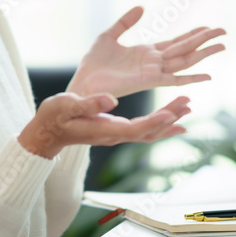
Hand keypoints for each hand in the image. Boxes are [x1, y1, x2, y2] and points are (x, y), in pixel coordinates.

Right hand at [18, 92, 190, 158]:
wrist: (47, 132)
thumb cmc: (54, 117)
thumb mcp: (65, 105)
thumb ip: (88, 103)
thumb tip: (111, 100)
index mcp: (105, 130)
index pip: (135, 129)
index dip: (155, 122)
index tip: (172, 113)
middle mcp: (115, 136)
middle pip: (149, 131)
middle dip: (170, 118)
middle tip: (188, 102)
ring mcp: (117, 135)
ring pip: (150, 132)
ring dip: (169, 120)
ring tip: (187, 106)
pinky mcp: (117, 130)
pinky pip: (145, 130)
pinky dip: (162, 124)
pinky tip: (175, 120)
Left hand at [67, 6, 225, 98]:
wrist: (84, 82)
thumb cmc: (93, 64)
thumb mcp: (109, 35)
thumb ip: (126, 22)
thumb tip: (142, 7)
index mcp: (147, 52)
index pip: (175, 42)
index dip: (192, 34)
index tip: (208, 27)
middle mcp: (154, 62)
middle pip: (185, 49)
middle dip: (204, 40)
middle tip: (224, 31)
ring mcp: (154, 72)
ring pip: (185, 60)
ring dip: (203, 53)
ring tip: (222, 45)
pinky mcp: (149, 81)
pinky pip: (175, 79)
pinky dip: (191, 78)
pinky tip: (208, 75)